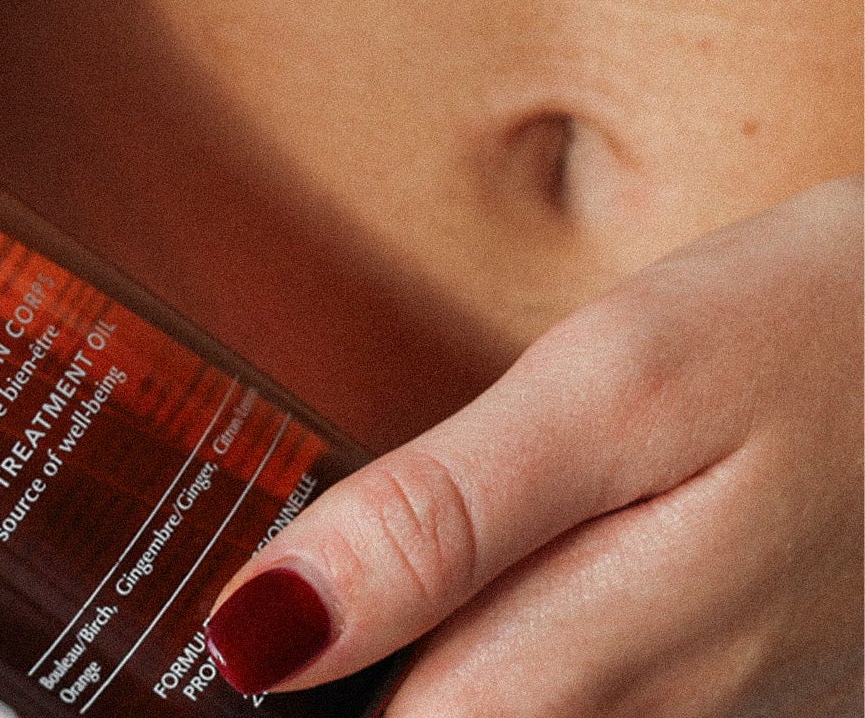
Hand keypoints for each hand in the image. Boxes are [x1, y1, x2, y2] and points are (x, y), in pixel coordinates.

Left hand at [204, 175, 862, 715]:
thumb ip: (438, 517)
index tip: (211, 656)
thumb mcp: (619, 387)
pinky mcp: (758, 693)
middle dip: (351, 682)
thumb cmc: (836, 333)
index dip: (283, 701)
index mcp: (597, 657)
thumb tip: (258, 630)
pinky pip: (610, 700)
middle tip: (277, 608)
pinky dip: (526, 664)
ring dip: (444, 670)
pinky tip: (496, 594)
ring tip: (365, 599)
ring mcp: (722, 716)